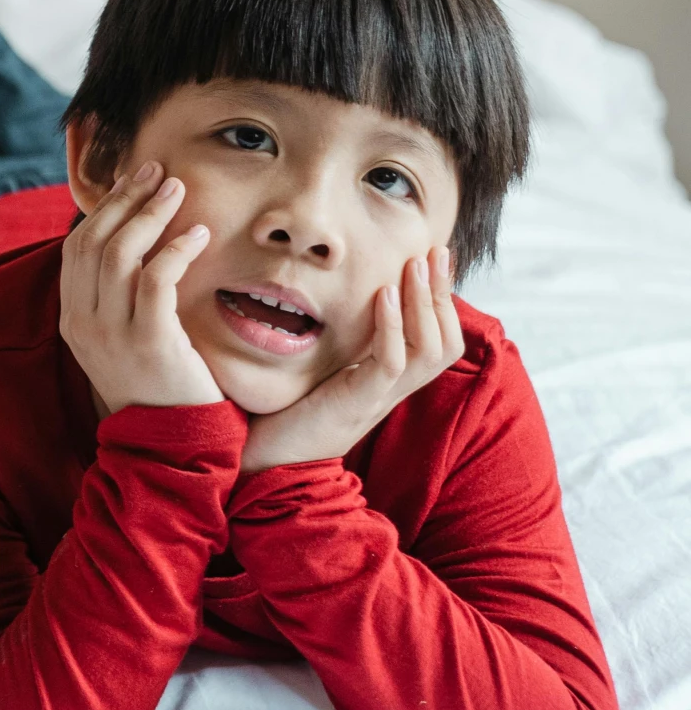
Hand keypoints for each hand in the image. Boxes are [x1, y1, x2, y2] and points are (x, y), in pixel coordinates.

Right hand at [58, 162, 221, 413]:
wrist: (170, 446)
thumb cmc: (158, 388)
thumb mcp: (123, 341)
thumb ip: (119, 300)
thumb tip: (136, 249)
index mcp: (73, 319)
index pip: (76, 247)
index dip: (104, 209)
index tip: (134, 183)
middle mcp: (84, 322)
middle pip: (94, 240)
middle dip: (126, 198)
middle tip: (157, 170)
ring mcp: (112, 333)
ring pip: (119, 252)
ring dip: (150, 212)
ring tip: (177, 188)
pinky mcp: (150, 342)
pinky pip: (156, 279)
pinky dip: (176, 249)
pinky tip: (199, 233)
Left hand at [240, 247, 462, 472]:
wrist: (266, 459)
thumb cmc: (287, 411)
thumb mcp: (323, 368)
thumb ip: (341, 341)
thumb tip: (340, 297)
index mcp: (388, 381)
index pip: (436, 339)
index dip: (441, 299)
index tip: (434, 257)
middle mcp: (392, 390)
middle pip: (444, 342)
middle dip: (442, 293)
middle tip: (436, 250)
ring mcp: (378, 398)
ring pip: (428, 351)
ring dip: (424, 303)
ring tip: (415, 264)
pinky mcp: (358, 403)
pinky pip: (389, 364)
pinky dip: (391, 327)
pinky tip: (385, 294)